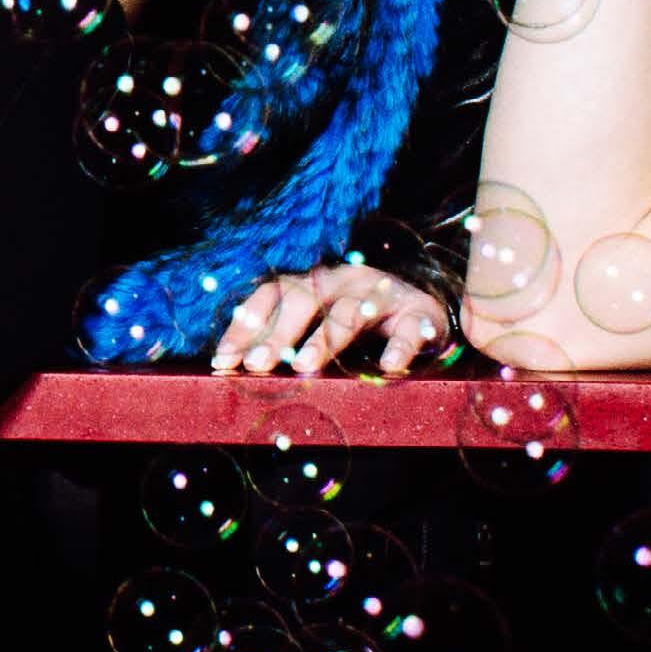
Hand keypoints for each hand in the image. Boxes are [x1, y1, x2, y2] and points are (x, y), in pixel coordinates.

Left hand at [210, 263, 450, 377]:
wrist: (427, 308)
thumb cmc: (363, 325)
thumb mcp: (321, 325)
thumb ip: (286, 342)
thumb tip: (234, 371)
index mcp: (314, 282)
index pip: (272, 294)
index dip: (246, 324)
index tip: (223, 360)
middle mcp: (344, 280)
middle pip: (305, 299)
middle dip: (278, 334)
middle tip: (256, 365)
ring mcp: (382, 294)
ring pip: (350, 311)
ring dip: (326, 338)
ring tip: (306, 367)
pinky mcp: (419, 313)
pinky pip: (409, 329)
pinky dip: (399, 347)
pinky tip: (388, 367)